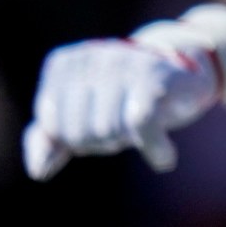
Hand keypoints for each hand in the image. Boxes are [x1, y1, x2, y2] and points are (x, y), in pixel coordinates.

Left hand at [23, 33, 219, 179]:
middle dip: (102, 141)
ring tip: (145, 126)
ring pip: (108, 131)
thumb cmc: (125, 96)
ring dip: (128, 141)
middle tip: (124, 124)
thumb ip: (50, 139)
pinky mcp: (157, 75)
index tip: (100, 119)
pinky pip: (142, 124)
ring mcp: (126, 62)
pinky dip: (155, 149)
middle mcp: (95, 56)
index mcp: (66, 64)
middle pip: (79, 133)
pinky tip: (164, 159)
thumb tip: (40, 170)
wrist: (186, 72)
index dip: (77, 137)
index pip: (54, 127)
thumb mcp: (82, 114)